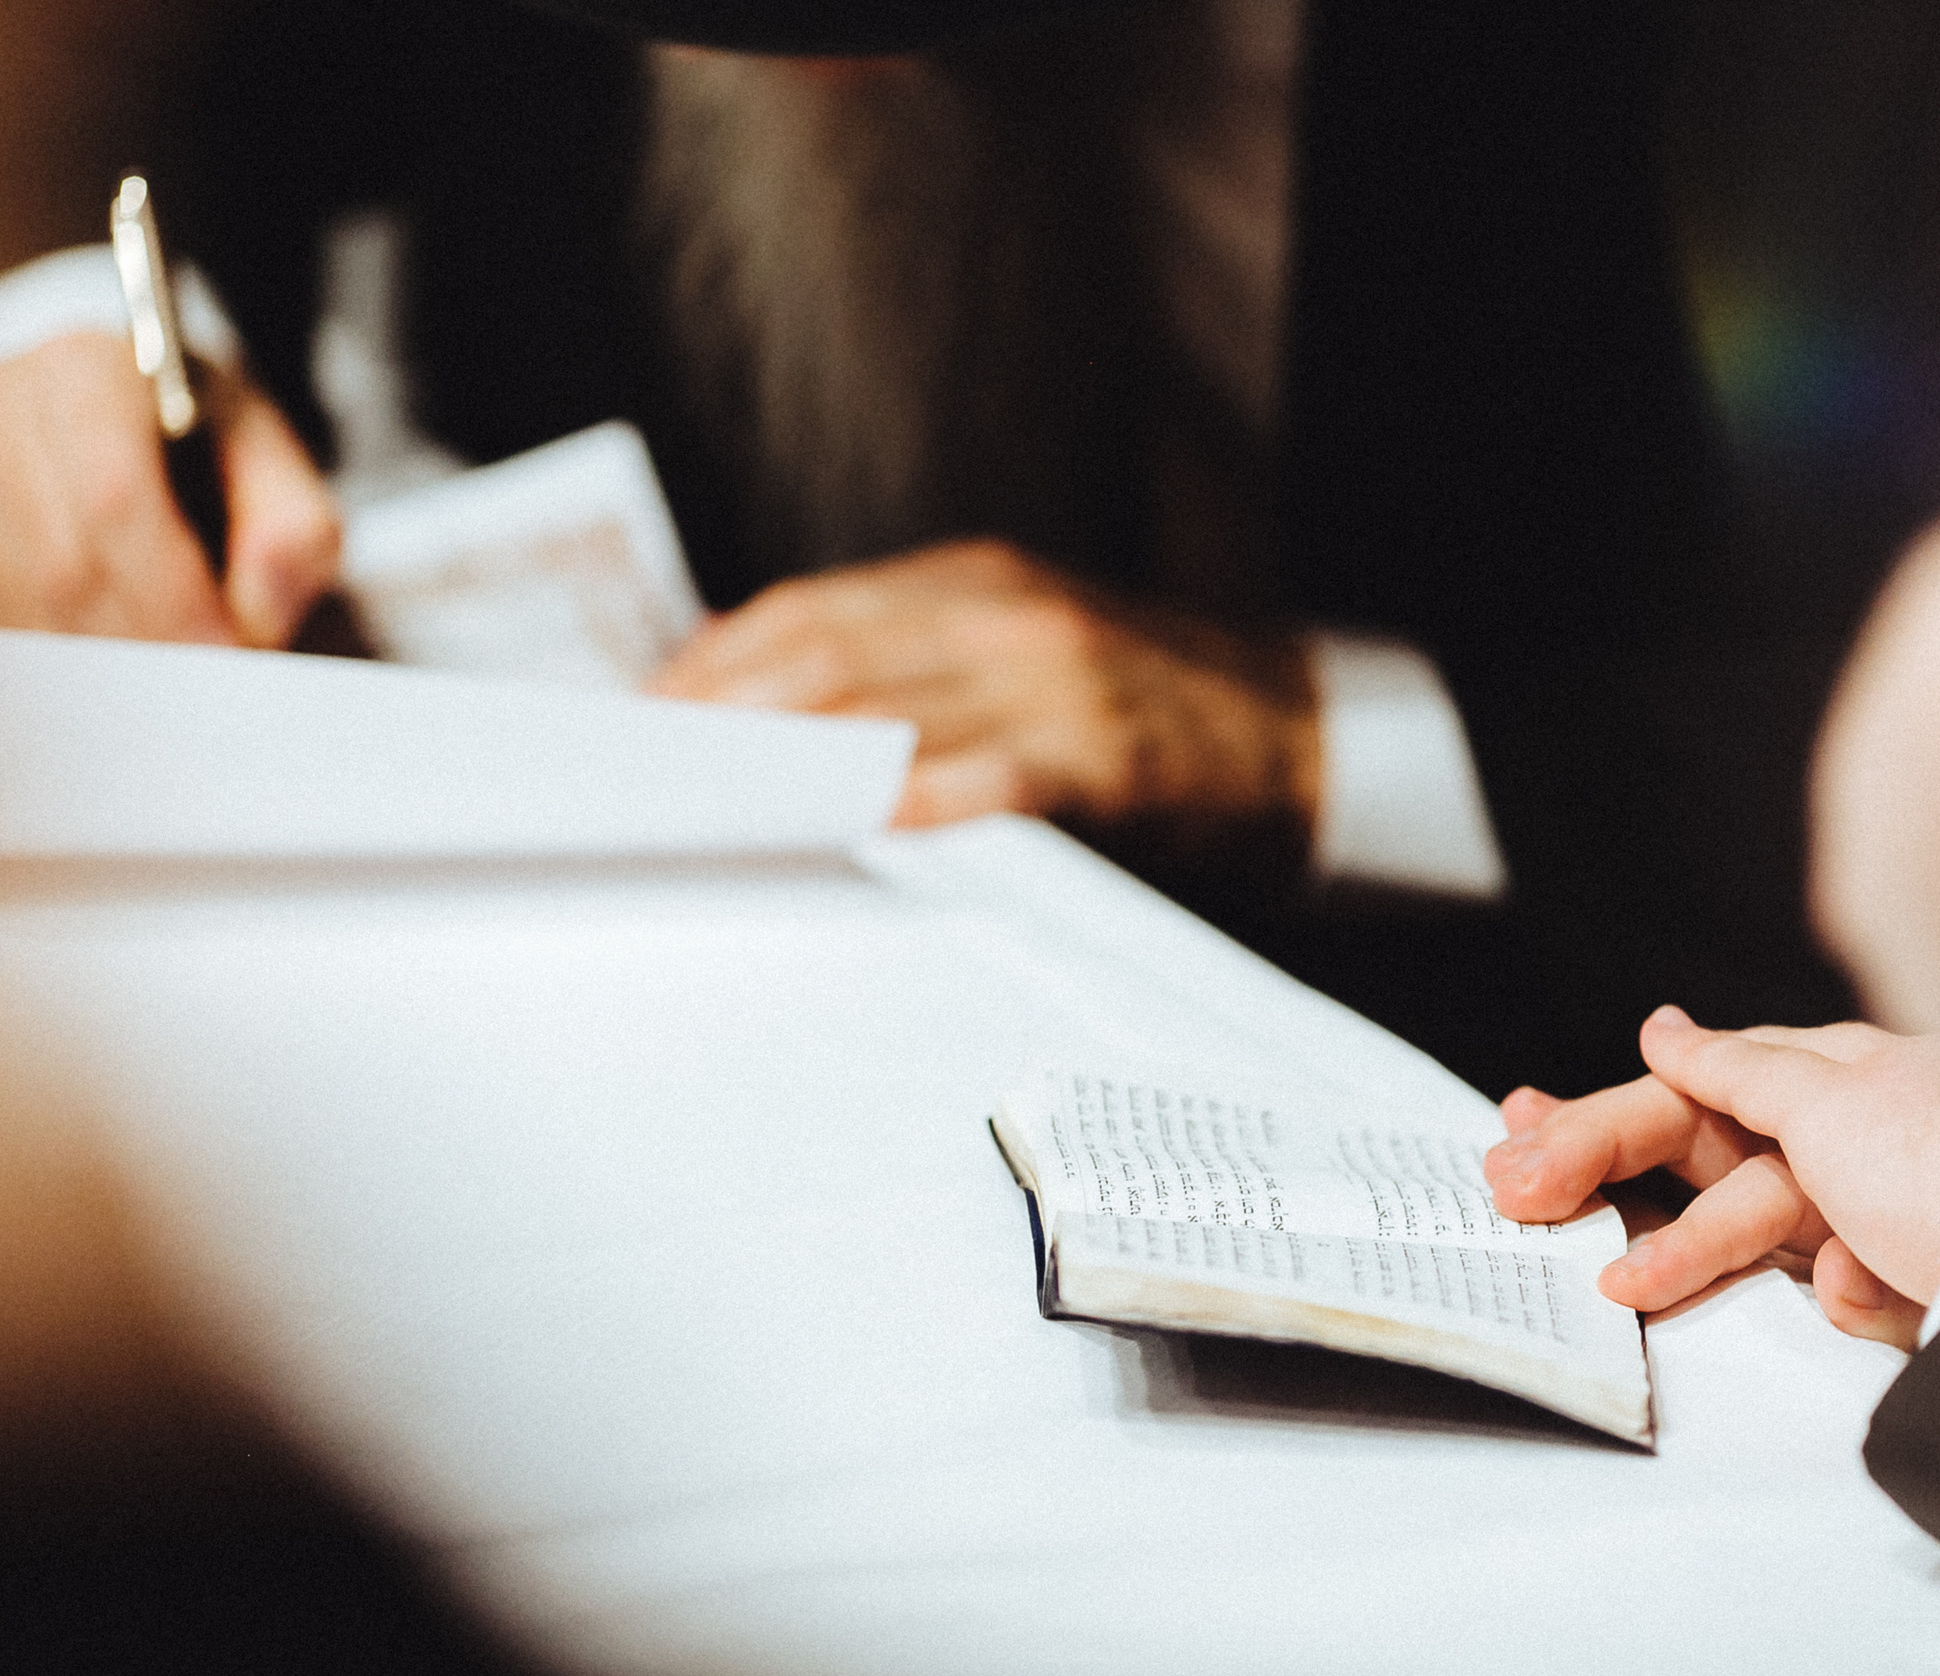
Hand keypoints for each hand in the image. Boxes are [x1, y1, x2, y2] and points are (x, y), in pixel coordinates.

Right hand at [0, 331, 340, 646]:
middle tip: (212, 684)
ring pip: (32, 605)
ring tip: (183, 680)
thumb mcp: (274, 460)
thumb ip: (293, 527)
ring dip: (115, 661)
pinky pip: (11, 622)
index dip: (172, 595)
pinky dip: (79, 660)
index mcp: (83, 370)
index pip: (115, 498)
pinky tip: (132, 669)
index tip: (227, 656)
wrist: (129, 418)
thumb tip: (259, 611)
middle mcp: (0, 414)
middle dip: (150, 641)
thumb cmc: (206, 439)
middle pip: (67, 564)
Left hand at [654, 538, 1320, 839]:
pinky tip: (846, 830)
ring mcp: (1055, 682)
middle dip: (721, 714)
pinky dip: (904, 804)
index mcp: (977, 581)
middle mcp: (1005, 616)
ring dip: (782, 764)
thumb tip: (757, 676)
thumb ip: (903, 654)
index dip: (713, 662)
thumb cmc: (1141, 706)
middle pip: (822, 654)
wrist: (1294, 736)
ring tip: (706, 807)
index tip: (645, 714)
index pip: (806, 610)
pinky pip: (981, 780)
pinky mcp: (1101, 757)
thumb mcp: (1017, 645)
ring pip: (883, 712)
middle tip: (646, 772)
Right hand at [1491, 1006, 1939, 1345]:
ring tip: (1625, 1290)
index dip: (1601, 1109)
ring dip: (1690, 1253)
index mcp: (1834, 1075)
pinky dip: (1844, 1295)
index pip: (1692, 1085)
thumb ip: (1736, 1065)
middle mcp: (1853, 1137)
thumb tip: (1666, 1026)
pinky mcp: (1909, 1288)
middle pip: (1703, 1155)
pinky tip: (1868, 1292)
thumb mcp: (1827, 1097)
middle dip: (1610, 1176)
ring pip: (1753, 1230)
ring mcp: (1880, 1214)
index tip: (1517, 1135)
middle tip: (1519, 1200)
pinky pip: (1839, 1293)